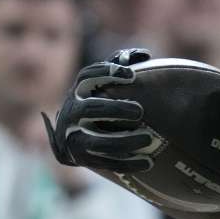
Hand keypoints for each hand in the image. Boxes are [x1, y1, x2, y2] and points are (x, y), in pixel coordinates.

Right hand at [43, 49, 155, 172]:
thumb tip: (144, 55)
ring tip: (149, 139)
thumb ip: (120, 65)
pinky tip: (149, 162)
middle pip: (92, 109)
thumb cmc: (97, 100)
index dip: (108, 73)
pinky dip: (129, 163)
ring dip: (126, 141)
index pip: (88, 76)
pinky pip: (107, 163)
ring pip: (100, 142)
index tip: (131, 75)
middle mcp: (73, 112)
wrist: (70, 136)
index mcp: (79, 90)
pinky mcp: (84, 158)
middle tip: (139, 111)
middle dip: (116, 110)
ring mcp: (76, 137)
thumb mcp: (102, 82)